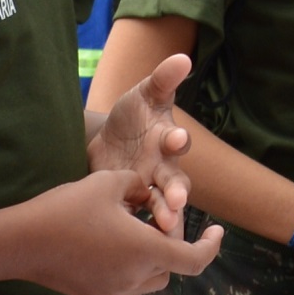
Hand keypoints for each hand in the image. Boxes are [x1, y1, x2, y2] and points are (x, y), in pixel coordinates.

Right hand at [27, 166, 223, 294]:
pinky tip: (107, 243)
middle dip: (173, 246)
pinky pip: (124, 284)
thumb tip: (143, 190)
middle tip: (157, 220)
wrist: (21, 243)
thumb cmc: (67, 209)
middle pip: (171, 268)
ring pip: (148, 279)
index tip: (217, 230)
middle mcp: (135, 278)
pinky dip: (128, 267)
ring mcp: (113, 292)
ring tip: (132, 230)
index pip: (194, 259)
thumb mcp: (108, 181)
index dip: (211, 246)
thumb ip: (136, 184)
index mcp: (147, 251)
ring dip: (150, 259)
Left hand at [85, 50, 196, 229]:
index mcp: (166, 138)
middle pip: (175, 180)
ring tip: (164, 227)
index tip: (176, 139)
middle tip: (178, 201)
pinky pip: (139, 216)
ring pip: (162, 204)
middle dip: (177, 190)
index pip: (178, 141)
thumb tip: (183, 57)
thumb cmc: (135, 113)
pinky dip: (139, 226)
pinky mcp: (131, 199)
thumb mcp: (145, 93)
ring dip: (165, 215)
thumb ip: (163, 78)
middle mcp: (164, 165)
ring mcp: (149, 185)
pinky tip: (134, 237)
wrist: (110, 137)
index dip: (178, 140)